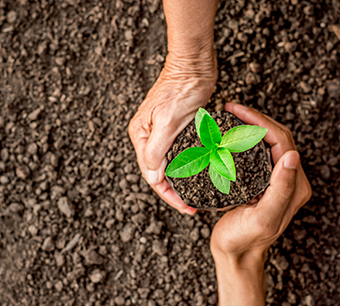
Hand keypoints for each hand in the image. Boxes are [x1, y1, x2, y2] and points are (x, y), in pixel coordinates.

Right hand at [128, 53, 216, 214]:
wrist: (194, 64)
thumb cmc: (180, 88)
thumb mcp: (167, 121)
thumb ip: (156, 150)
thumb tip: (152, 176)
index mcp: (141, 136)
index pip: (151, 174)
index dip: (168, 194)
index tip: (185, 207)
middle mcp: (148, 136)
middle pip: (159, 172)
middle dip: (174, 191)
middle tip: (191, 206)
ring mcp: (162, 132)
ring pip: (169, 165)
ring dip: (181, 181)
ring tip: (195, 195)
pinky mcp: (176, 128)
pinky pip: (179, 154)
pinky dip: (187, 166)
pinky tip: (198, 174)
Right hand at [210, 103, 311, 305]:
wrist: (235, 253)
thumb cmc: (245, 239)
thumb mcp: (263, 217)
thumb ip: (280, 189)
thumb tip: (292, 156)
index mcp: (293, 185)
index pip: (281, 140)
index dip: (260, 121)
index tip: (236, 111)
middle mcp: (288, 179)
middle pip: (276, 137)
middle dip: (255, 118)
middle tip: (231, 108)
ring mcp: (275, 179)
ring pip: (267, 142)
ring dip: (250, 125)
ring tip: (230, 116)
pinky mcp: (261, 181)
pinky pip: (257, 152)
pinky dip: (244, 138)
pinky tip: (230, 135)